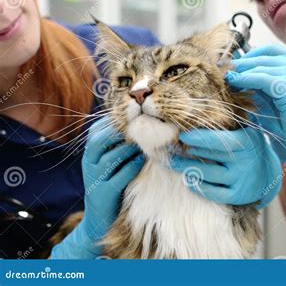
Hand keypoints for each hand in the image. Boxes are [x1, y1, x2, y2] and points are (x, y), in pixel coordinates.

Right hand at [50, 117, 144, 258]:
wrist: (99, 220)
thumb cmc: (111, 185)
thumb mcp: (111, 164)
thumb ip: (119, 146)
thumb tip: (139, 124)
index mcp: (90, 153)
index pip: (96, 129)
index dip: (114, 121)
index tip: (134, 116)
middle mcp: (88, 164)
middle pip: (100, 140)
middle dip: (121, 132)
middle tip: (141, 128)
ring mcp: (94, 179)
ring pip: (111, 157)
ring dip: (130, 149)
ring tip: (146, 145)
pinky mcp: (103, 194)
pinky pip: (119, 176)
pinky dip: (132, 167)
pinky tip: (142, 162)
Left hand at [169, 127, 281, 208]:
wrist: (267, 174)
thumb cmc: (248, 147)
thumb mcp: (246, 130)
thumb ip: (229, 122)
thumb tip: (201, 108)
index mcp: (248, 141)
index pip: (222, 140)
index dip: (200, 138)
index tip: (182, 135)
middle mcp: (246, 161)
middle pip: (211, 156)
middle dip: (188, 151)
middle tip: (169, 146)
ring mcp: (242, 179)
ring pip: (209, 174)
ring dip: (187, 168)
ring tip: (173, 162)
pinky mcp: (237, 195)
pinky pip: (214, 194)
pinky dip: (199, 187)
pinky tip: (188, 179)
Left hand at [226, 45, 285, 200]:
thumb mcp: (277, 105)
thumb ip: (262, 89)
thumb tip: (236, 77)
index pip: (272, 52)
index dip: (250, 57)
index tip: (232, 67)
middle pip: (266, 55)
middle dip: (242, 63)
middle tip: (221, 71)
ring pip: (262, 66)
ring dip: (241, 71)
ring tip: (225, 80)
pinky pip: (262, 78)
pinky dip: (245, 79)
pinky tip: (233, 84)